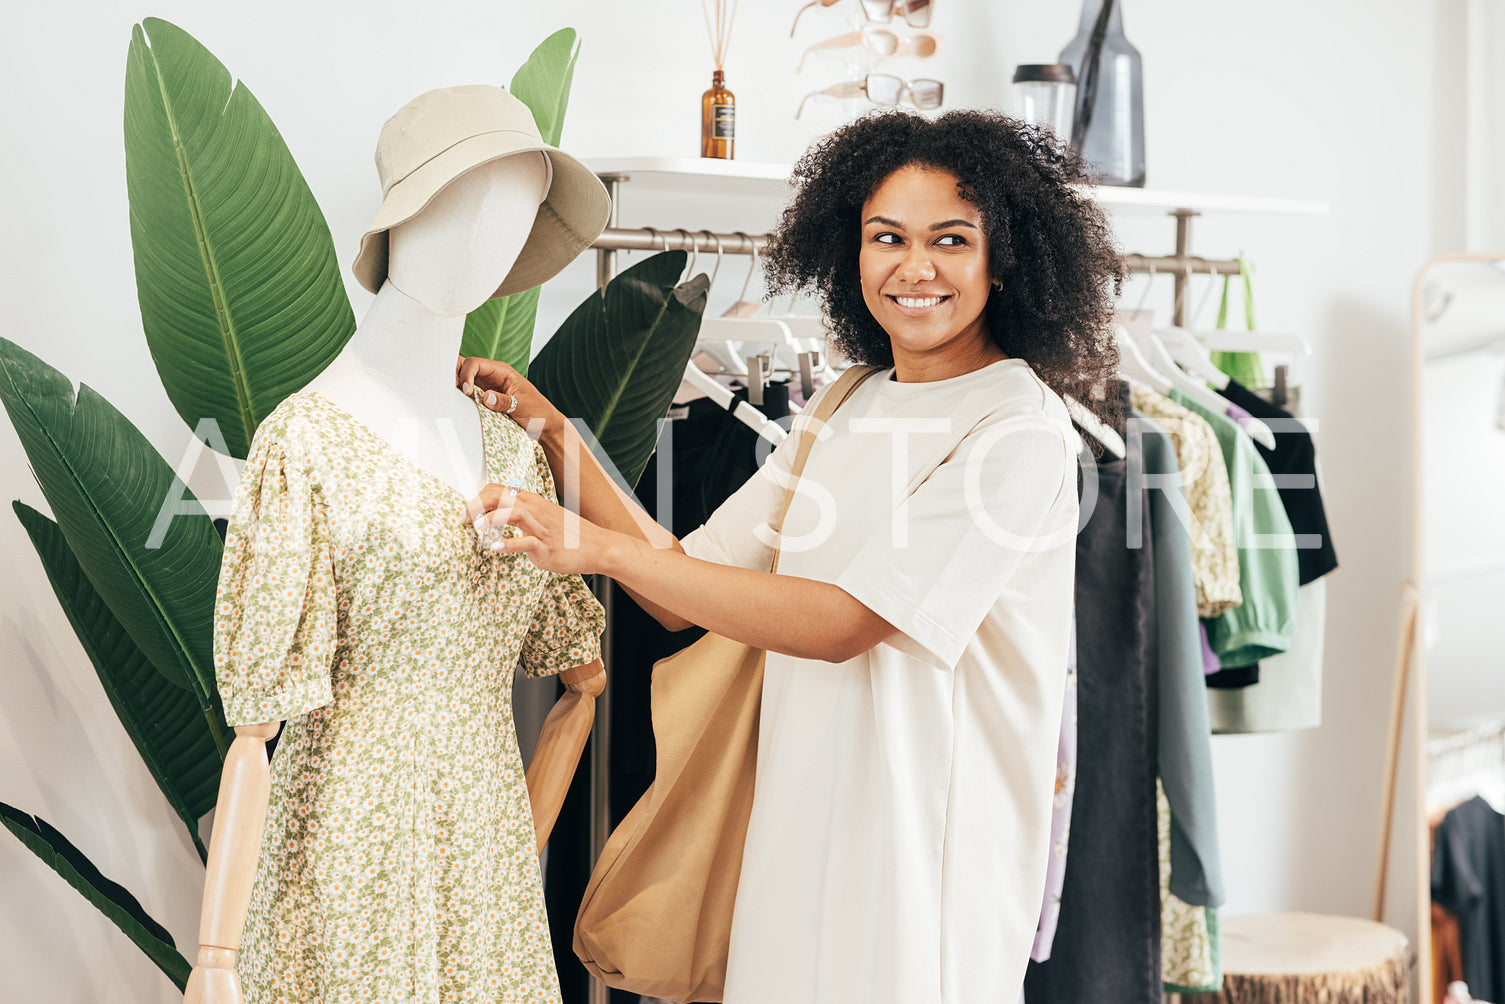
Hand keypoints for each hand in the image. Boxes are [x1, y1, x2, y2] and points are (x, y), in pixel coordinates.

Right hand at [455, 356, 565, 437]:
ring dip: (456, 385)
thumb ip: (504, 401)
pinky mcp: (484, 397)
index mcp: (501, 371)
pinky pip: (468, 392)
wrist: (544, 424)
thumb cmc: (537, 411)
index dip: (466, 374)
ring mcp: (487, 386)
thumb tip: (485, 397)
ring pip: (464, 378)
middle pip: (465, 366)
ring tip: (450, 396)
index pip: (475, 363)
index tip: (467, 391)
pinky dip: (460, 395)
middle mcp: (492, 375)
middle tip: (449, 389)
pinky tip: (456, 403)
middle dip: (455, 374)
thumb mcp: (522, 406)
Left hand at [463, 483, 618, 575]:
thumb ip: (524, 515)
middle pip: (501, 496)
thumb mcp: (545, 517)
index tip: (467, 511)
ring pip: (513, 513)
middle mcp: (535, 510)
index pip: (498, 489)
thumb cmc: (570, 534)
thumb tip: (501, 516)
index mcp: (532, 502)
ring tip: (477, 528)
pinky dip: (509, 544)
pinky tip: (496, 548)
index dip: (478, 497)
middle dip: (477, 505)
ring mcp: (541, 527)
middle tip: (464, 518)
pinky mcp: (546, 546)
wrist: (598, 546)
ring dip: (491, 519)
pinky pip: (526, 542)